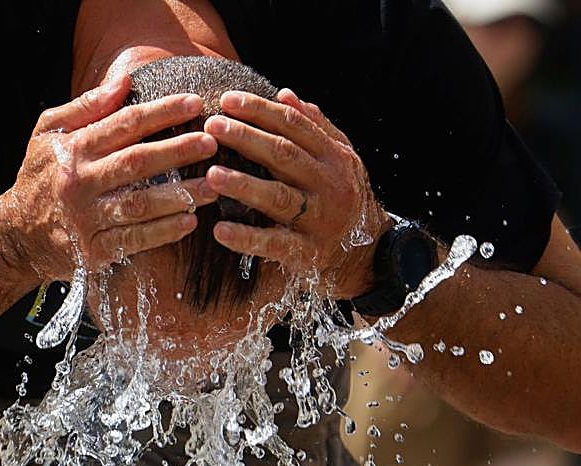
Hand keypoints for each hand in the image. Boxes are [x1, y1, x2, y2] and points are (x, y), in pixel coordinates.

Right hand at [3, 75, 219, 280]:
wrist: (14, 236)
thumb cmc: (39, 178)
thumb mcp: (48, 134)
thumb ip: (86, 108)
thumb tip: (124, 82)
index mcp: (72, 150)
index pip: (123, 124)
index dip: (161, 112)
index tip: (194, 104)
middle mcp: (79, 183)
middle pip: (136, 162)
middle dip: (178, 151)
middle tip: (211, 142)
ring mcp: (86, 219)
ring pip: (140, 204)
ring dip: (180, 196)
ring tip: (214, 187)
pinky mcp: (93, 251)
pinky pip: (134, 240)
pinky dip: (163, 232)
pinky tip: (189, 221)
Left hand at [202, 88, 387, 297]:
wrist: (369, 256)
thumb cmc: (345, 199)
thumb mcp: (342, 160)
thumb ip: (316, 128)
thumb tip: (285, 94)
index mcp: (334, 157)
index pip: (294, 125)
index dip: (260, 111)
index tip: (226, 100)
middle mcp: (329, 184)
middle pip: (284, 155)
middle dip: (246, 138)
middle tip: (211, 127)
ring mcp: (318, 219)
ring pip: (278, 197)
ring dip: (243, 185)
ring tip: (211, 175)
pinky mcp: (307, 252)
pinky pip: (274, 243)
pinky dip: (247, 238)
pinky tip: (220, 230)